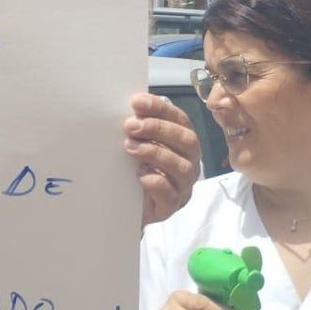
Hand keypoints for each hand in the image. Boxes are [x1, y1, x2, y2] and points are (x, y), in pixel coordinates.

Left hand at [125, 93, 200, 225]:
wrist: (122, 204)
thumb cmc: (133, 168)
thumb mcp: (135, 143)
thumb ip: (137, 127)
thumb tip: (130, 106)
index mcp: (181, 142)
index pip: (180, 120)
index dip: (161, 109)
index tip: (137, 102)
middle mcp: (188, 162)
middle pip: (187, 141)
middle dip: (159, 129)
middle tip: (131, 126)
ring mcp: (182, 186)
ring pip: (182, 167)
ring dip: (155, 153)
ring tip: (130, 148)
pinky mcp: (170, 206)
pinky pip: (171, 195)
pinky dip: (157, 183)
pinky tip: (140, 175)